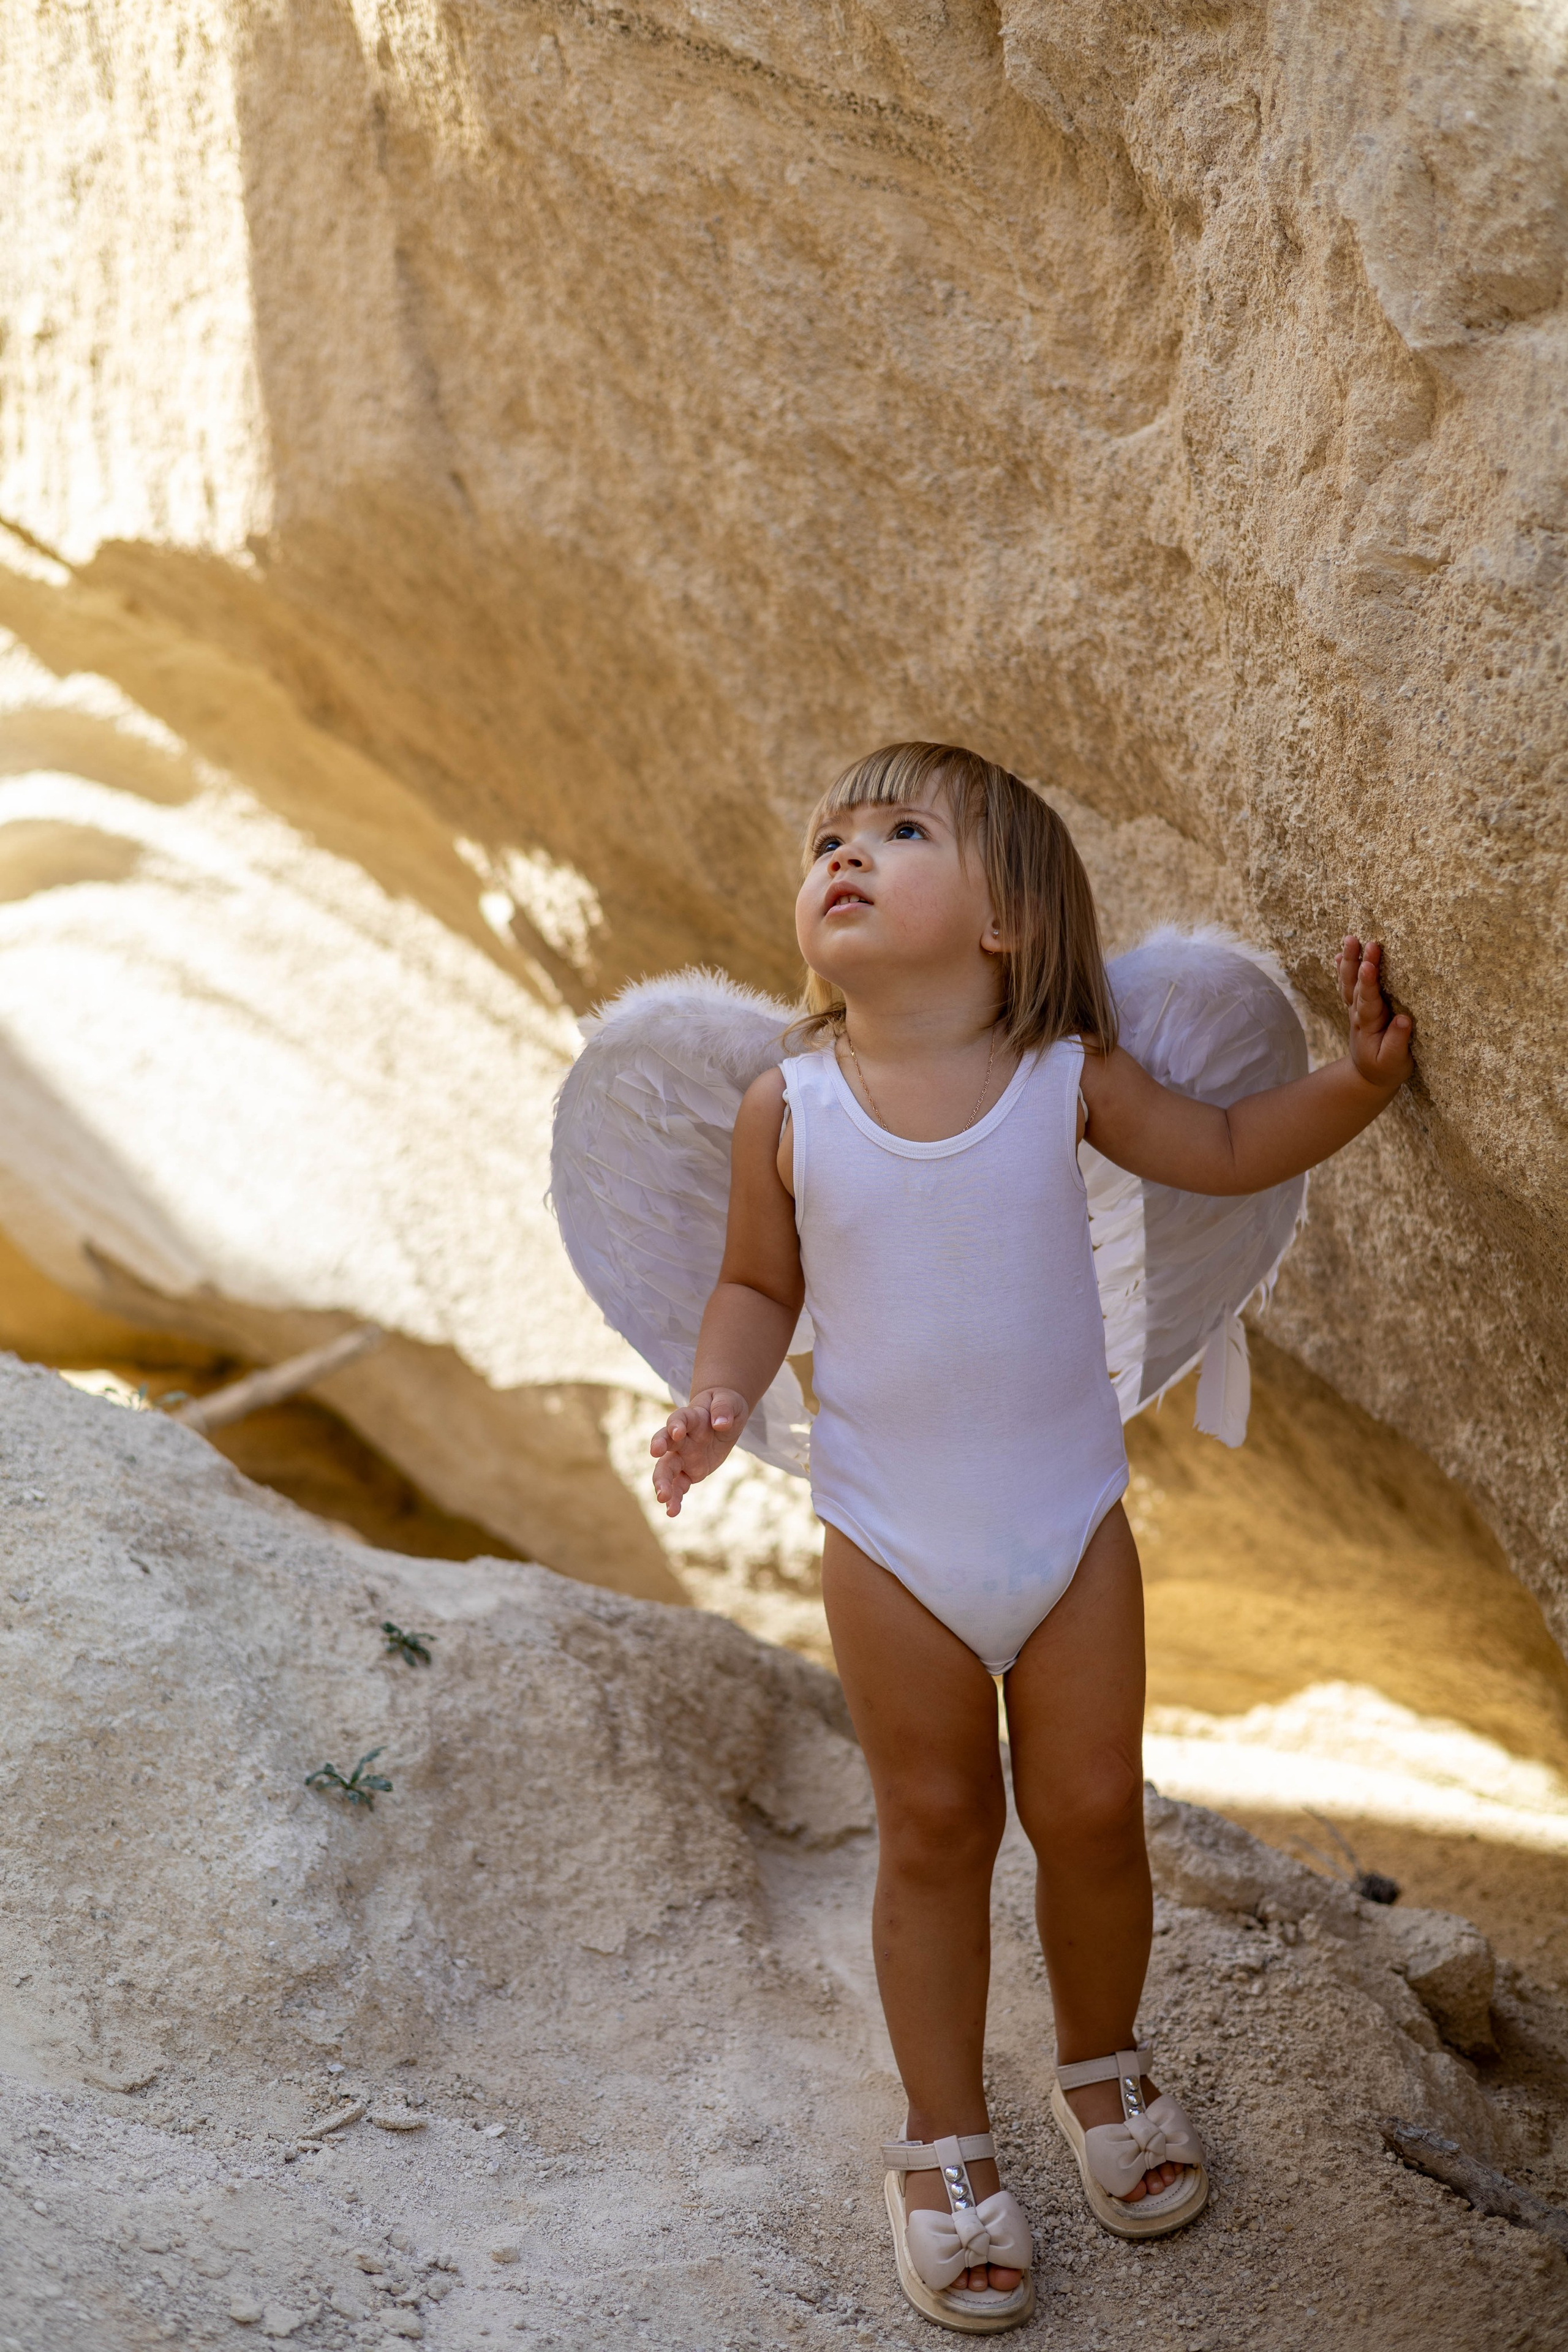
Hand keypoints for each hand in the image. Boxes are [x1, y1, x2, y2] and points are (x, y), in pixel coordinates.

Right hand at [649, 1388, 748, 1515]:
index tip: (676, 1432)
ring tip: (662, 1498)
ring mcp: (683, 1456)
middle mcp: (682, 1438)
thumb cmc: (724, 1405)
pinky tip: (672, 1511)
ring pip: (667, 1468)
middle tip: (655, 1453)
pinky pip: (679, 1486)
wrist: (723, 1417)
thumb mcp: (729, 1402)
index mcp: (691, 1417)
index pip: (679, 1419)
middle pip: (665, 1442)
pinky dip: (675, 1498)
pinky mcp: (689, 1472)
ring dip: (662, 1482)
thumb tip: (721, 1424)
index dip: (675, 1425)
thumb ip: (723, 1409)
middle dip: (659, 1448)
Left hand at [1337, 936, 1413, 1090]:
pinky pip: (1349, 986)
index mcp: (1368, 1026)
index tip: (1369, 964)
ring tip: (1350, 939)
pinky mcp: (1358, 1008)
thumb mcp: (1394, 1062)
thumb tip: (1403, 1019)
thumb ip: (1397, 1042)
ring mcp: (1356, 1010)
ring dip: (1350, 961)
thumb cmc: (1386, 1068)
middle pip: (1356, 986)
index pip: (1367, 1000)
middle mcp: (1359, 1014)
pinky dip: (1345, 970)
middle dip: (1359, 962)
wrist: (1368, 1076)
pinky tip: (1342, 954)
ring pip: (1350, 983)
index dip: (1367, 982)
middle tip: (1364, 941)